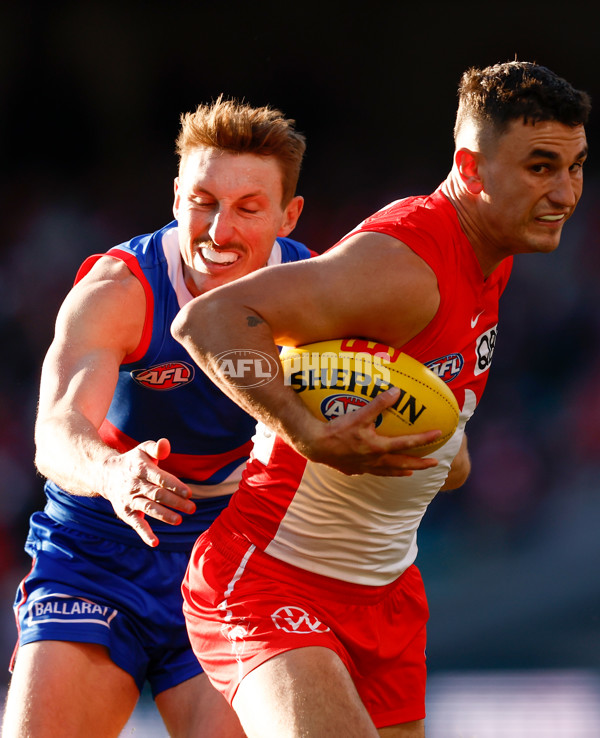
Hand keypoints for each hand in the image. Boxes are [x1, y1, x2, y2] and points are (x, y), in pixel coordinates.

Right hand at [100, 438, 194, 546]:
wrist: (106, 474)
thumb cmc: (133, 461)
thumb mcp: (143, 449)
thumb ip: (156, 448)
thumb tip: (166, 445)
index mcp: (140, 468)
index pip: (159, 478)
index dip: (174, 486)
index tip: (189, 493)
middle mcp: (134, 485)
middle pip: (157, 495)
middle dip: (175, 502)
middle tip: (192, 508)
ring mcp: (129, 499)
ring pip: (148, 508)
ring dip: (163, 515)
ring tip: (179, 520)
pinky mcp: (126, 512)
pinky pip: (135, 524)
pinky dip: (144, 534)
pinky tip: (155, 542)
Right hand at [299, 388, 440, 475]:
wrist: (316, 445)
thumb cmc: (337, 430)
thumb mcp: (360, 415)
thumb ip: (379, 404)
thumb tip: (397, 392)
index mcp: (379, 447)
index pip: (407, 443)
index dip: (424, 439)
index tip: (439, 435)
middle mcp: (375, 460)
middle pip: (403, 463)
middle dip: (420, 463)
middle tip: (435, 464)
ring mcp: (365, 467)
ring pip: (388, 472)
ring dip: (402, 470)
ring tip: (411, 471)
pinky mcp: (353, 469)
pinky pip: (372, 472)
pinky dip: (380, 472)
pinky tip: (379, 469)